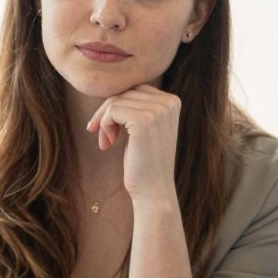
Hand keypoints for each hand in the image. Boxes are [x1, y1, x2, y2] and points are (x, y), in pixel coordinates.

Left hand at [86, 85, 181, 203]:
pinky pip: (112, 111)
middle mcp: (169, 102)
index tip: (112, 130)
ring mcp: (158, 110)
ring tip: (107, 142)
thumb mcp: (147, 128)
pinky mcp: (143, 120)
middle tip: (104, 137)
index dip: (118, 107)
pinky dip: (103, 125)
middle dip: (108, 113)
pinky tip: (107, 144)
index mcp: (173, 101)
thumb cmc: (146, 161)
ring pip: (115, 101)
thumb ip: (138, 106)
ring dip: (104, 122)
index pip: (135, 89)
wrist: (154, 189)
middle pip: (124, 93)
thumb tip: (111, 88)